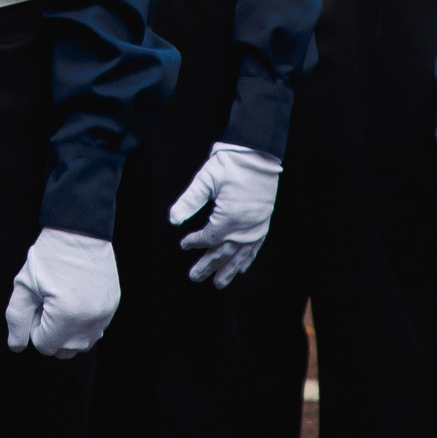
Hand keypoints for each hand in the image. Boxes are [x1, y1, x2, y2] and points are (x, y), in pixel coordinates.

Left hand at [3, 227, 118, 356]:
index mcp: (65, 316)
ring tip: (61, 302)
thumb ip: (17, 319)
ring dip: (68, 331)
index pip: (44, 345)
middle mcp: (89, 320)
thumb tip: (16, 346)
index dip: (35, 326)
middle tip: (48, 302)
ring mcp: (105, 314)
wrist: (80, 231)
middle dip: (51, 332)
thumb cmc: (49, 255)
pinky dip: (83, 323)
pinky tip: (75, 299)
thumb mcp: (24, 285)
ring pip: (81, 343)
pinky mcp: (112, 306)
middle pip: (64, 349)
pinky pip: (96, 330)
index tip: (37, 304)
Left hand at [169, 142, 282, 287]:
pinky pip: (255, 247)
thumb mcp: (206, 178)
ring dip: (229, 270)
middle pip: (224, 252)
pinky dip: (247, 259)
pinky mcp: (264, 222)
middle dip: (208, 266)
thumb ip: (189, 200)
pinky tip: (241, 268)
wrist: (259, 153)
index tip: (184, 244)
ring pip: (241, 254)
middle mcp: (245, 226)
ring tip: (218, 284)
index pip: (209, 237)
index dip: (196, 242)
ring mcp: (257, 226)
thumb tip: (173, 219)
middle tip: (194, 277)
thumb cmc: (231, 163)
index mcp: (230, 216)